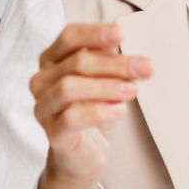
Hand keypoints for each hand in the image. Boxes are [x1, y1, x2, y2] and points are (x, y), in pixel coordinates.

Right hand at [30, 22, 152, 184]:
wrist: (84, 154)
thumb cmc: (94, 109)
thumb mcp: (105, 80)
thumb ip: (109, 61)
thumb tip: (125, 42)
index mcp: (52, 60)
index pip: (69, 36)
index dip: (94, 33)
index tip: (122, 35)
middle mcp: (42, 80)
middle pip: (77, 62)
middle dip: (115, 64)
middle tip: (146, 68)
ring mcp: (43, 107)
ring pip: (69, 88)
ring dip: (106, 86)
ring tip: (133, 90)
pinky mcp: (52, 133)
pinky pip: (71, 118)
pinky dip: (98, 111)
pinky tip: (120, 110)